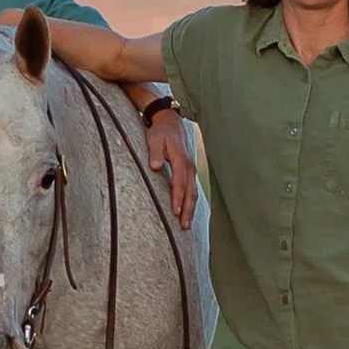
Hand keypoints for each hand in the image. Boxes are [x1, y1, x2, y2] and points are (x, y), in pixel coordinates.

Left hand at [145, 103, 197, 227]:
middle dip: (187, 210)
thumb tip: (155, 166)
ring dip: (191, 209)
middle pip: (190, 192)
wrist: (170, 121)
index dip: (177, 198)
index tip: (175, 212)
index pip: (179, 183)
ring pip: (193, 193)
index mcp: (181, 160)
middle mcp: (189, 167)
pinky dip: (191, 202)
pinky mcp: (189, 171)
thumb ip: (155, 152)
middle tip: (184, 226)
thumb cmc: (161, 132)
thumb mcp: (155, 138)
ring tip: (186, 224)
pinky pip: (192, 189)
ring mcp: (191, 169)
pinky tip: (188, 211)